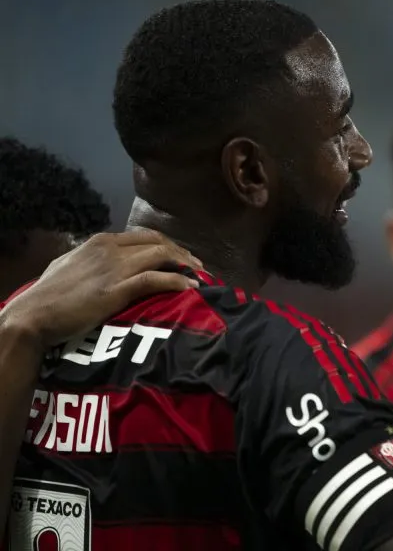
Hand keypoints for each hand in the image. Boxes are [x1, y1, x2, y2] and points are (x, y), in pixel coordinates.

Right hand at [1, 230, 201, 346]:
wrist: (35, 315)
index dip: (168, 245)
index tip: (182, 256)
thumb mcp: (70, 265)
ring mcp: (115, 267)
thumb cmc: (48, 295)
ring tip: (199, 276)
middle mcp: (111, 249)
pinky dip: (177, 281)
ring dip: (185, 265)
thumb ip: (91, 259)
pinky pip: (156, 279)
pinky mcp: (118, 289)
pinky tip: (189, 287)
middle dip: (182, 253)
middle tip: (198, 266)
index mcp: (101, 241)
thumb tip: (103, 261)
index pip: (145, 236)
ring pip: (162, 256)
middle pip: (159, 243)